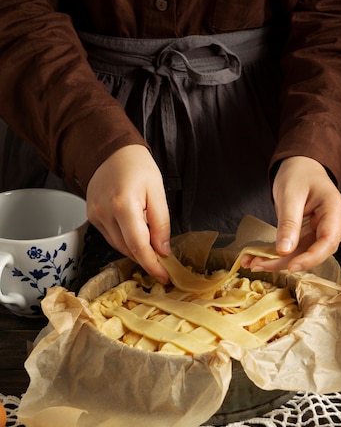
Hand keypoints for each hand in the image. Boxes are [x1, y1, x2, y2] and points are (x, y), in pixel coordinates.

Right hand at [86, 144, 170, 281]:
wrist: (111, 151)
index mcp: (123, 204)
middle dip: (146, 258)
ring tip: (151, 245)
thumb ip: (161, 223)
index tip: (164, 276)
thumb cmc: (137, 166)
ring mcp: (95, 215)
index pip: (138, 245)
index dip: (152, 264)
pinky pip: (111, 237)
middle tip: (163, 263)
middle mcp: (105, 212)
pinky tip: (135, 232)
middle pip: (128, 249)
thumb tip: (163, 251)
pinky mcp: (91, 216)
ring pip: (118, 246)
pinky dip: (125, 240)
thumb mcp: (158, 191)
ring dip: (135, 250)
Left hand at [241, 156, 340, 272]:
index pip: (328, 241)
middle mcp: (335, 225)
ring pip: (303, 255)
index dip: (310, 258)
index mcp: (335, 210)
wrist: (302, 168)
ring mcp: (324, 232)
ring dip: (277, 262)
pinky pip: (296, 251)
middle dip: (285, 262)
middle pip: (314, 252)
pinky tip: (259, 259)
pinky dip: (277, 256)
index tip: (290, 266)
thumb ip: (289, 222)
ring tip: (252, 262)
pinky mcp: (312, 237)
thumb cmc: (299, 174)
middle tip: (257, 264)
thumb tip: (284, 250)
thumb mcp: (290, 195)